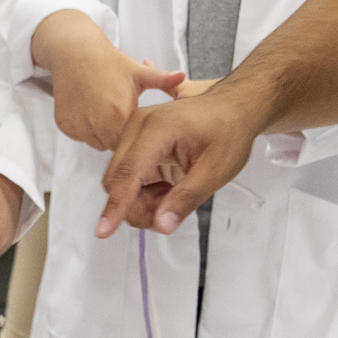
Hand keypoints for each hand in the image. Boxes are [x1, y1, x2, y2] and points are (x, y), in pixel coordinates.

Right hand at [40, 12, 185, 151]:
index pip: (135, 142)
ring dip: (104, 135)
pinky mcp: (66, 127)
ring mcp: (80, 127)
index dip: (139, 134)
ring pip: (98, 144)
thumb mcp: (138, 71)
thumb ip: (163, 80)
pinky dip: (88, 130)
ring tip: (107, 113)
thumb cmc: (108, 61)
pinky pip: (82, 137)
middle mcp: (99, 124)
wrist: (73, 53)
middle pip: (117, 146)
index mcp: (120, 114)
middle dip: (122, 137)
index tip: (141, 126)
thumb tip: (183, 76)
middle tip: (122, 117)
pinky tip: (91, 111)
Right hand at [95, 78, 272, 239]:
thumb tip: (161, 225)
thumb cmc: (229, 130)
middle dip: (137, 206)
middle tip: (170, 213)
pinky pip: (129, 175)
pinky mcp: (136, 140)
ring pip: (121, 181)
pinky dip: (144, 191)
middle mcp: (138, 126)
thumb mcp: (216, 170)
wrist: (233, 107)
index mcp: (157, 128)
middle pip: (118, 180)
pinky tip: (168, 187)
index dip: (116, 206)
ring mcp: (134, 131)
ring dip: (142, 200)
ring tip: (175, 196)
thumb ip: (186, 199)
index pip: (128, 174)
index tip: (104, 230)